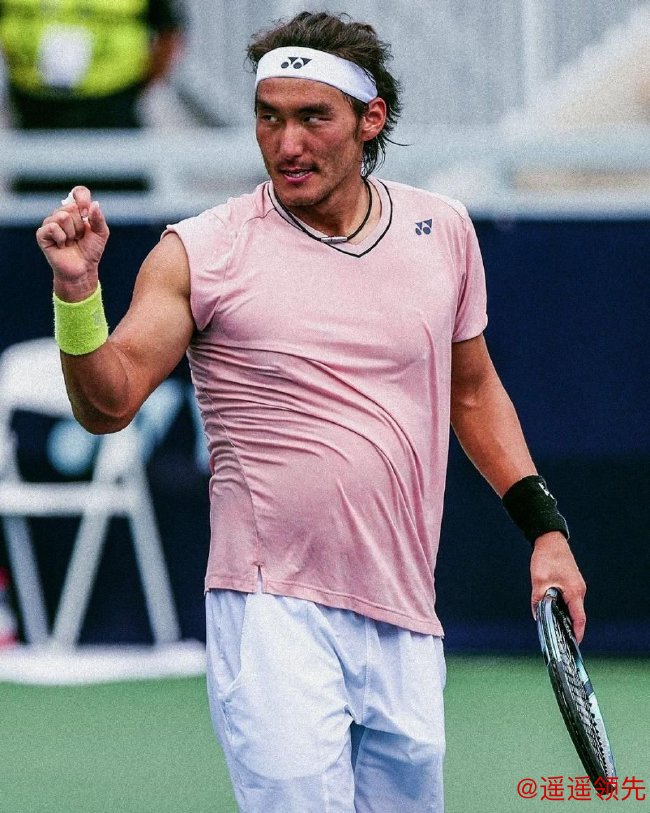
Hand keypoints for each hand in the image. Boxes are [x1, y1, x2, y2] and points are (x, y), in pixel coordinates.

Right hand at [36, 186, 109, 300]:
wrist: (82, 269)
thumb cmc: (91, 251)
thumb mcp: (101, 234)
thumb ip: (98, 218)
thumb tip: (94, 204)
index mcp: (77, 211)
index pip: (78, 192)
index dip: (83, 199)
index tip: (87, 214)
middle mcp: (62, 214)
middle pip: (72, 207)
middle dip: (80, 225)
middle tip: (79, 237)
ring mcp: (50, 223)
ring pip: (62, 216)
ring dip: (72, 233)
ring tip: (71, 242)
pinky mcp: (42, 234)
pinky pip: (53, 227)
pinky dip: (62, 238)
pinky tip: (62, 246)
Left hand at [530, 532, 586, 642]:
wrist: (550, 539)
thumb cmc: (547, 558)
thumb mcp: (538, 581)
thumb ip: (538, 599)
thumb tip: (537, 615)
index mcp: (574, 591)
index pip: (579, 618)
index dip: (577, 632)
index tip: (574, 643)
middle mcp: (579, 590)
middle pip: (577, 613)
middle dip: (570, 626)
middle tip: (561, 638)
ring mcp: (577, 585)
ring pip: (573, 606)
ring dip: (566, 615)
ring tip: (556, 627)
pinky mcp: (572, 581)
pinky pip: (570, 598)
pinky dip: (564, 606)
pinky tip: (554, 610)